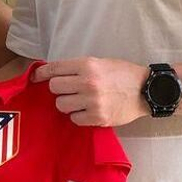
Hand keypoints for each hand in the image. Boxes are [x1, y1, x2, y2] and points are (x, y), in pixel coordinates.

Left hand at [33, 57, 147, 127]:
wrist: (146, 90)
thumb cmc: (123, 74)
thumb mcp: (100, 62)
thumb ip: (78, 68)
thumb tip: (53, 73)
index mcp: (87, 65)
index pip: (55, 69)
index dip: (42, 73)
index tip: (35, 77)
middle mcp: (88, 83)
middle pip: (54, 88)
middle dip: (59, 89)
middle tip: (68, 90)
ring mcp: (92, 102)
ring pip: (61, 105)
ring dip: (67, 104)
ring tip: (80, 101)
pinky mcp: (98, 118)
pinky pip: (75, 119)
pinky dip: (79, 116)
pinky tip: (88, 111)